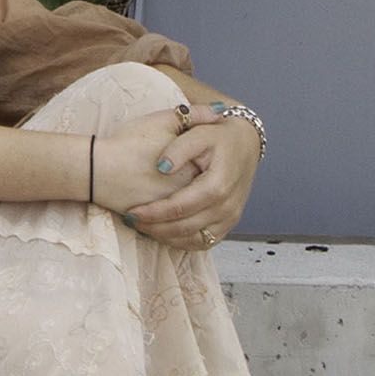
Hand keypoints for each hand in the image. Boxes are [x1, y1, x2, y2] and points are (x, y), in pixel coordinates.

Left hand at [95, 102, 258, 248]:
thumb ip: (179, 148)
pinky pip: (203, 242)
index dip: (154, 212)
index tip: (131, 211)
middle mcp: (227, 206)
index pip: (182, 207)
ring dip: (166, 237)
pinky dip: (181, 241)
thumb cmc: (218, 137)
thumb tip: (162, 166)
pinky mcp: (228, 224)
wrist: (244, 144)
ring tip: (142, 227)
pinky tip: (161, 232)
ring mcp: (230, 218)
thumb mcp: (199, 133)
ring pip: (194, 240)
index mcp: (219, 185)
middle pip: (186, 227)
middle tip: (131, 221)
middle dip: (155, 227)